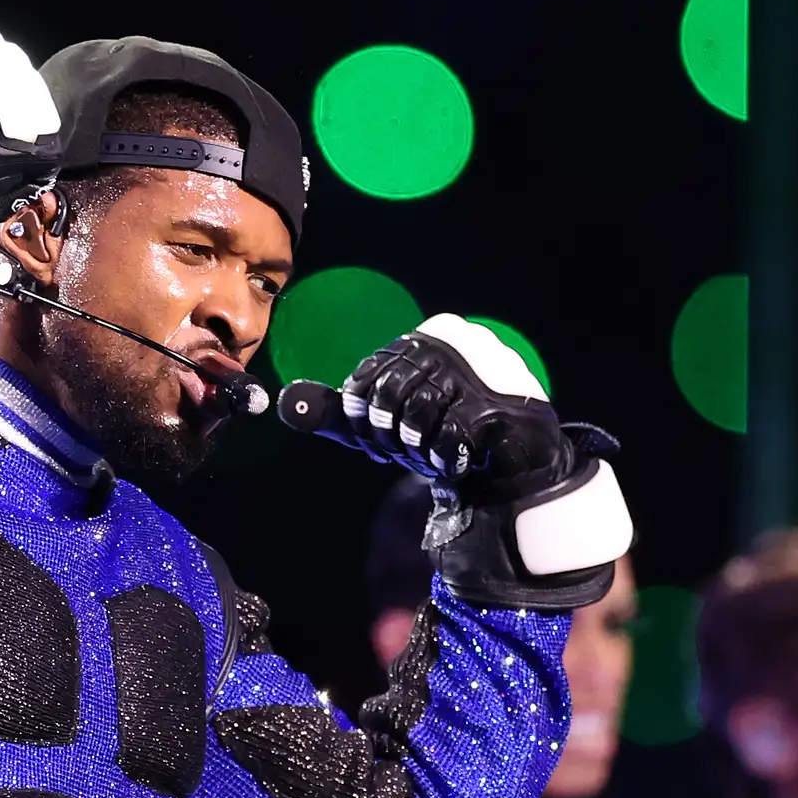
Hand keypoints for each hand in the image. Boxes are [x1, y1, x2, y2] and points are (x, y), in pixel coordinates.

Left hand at [340, 316, 632, 610]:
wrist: (513, 463)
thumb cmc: (445, 434)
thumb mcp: (387, 422)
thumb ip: (339, 413)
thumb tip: (285, 405)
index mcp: (429, 334)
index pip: (368, 375)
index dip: (362, 418)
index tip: (376, 442)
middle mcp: (455, 341)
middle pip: (388, 394)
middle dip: (387, 437)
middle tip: (403, 453)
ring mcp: (480, 371)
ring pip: (415, 417)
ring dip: (416, 449)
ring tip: (432, 454)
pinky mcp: (497, 407)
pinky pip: (446, 438)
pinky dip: (444, 459)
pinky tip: (458, 460)